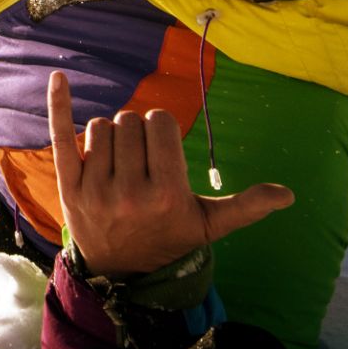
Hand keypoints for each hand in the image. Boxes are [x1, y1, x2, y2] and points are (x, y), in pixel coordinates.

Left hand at [44, 71, 289, 275]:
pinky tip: (59, 78)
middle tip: (141, 157)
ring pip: (100, 127)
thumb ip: (246, 207)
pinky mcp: (68, 187)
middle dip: (137, 130)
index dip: (161, 126)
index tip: (162, 145)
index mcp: (167, 194)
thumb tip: (288, 194)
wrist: (119, 270)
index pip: (159, 124)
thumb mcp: (209, 225)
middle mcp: (129, 191)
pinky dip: (59, 105)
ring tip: (119, 161)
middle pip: (129, 122)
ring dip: (110, 135)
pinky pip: (61, 137)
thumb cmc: (169, 238)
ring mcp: (94, 189)